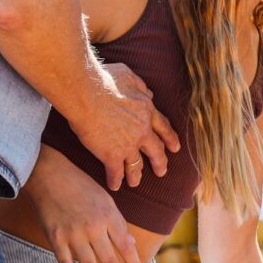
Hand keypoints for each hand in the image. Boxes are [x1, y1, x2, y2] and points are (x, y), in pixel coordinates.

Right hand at [25, 149, 142, 262]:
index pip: (125, 246)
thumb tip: (131, 245)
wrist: (49, 174)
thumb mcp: (106, 199)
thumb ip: (118, 223)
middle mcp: (93, 226)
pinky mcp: (55, 237)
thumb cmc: (80, 186)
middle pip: (109, 261)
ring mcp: (72, 233)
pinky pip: (65, 262)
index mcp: (108, 215)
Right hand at [68, 63, 180, 190]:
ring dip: (137, 175)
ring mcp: (128, 145)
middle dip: (160, 162)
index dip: (170, 139)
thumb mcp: (128, 76)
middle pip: (156, 150)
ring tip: (136, 183)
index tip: (175, 147)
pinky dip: (115, 180)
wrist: (87, 93)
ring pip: (137, 165)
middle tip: (162, 171)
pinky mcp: (112, 155)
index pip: (164, 128)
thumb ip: (141, 86)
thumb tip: (150, 93)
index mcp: (147, 111)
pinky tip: (114, 186)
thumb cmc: (105, 80)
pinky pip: (116, 172)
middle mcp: (142, 130)